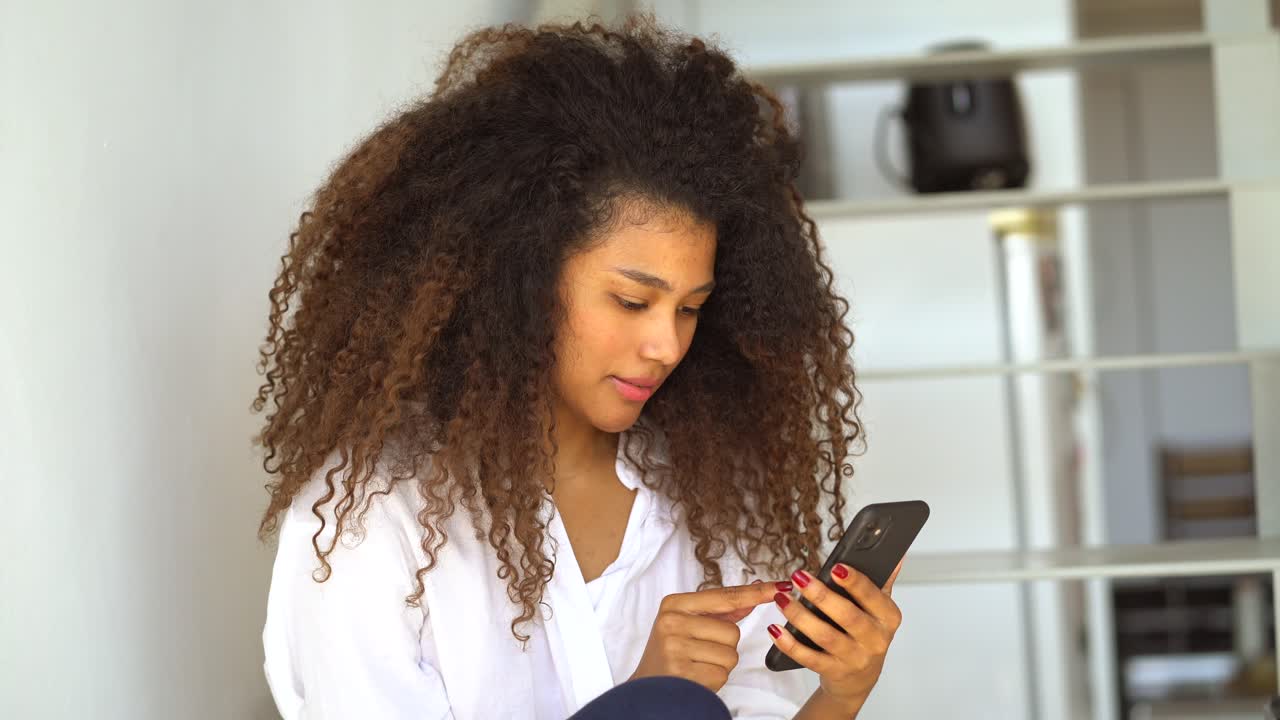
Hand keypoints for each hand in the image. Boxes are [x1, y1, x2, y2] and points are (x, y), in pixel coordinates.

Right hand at [630, 580, 790, 691]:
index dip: (755, 593)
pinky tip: (695, 677)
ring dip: (720, 664)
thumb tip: (754, 592)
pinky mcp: (682, 671)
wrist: (647, 690)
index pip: (725, 596)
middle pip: (732, 631)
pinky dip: (715, 679)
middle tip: (699, 653)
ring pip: (731, 653)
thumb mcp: (687, 625)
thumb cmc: (671, 655)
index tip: (780, 587)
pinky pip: (722, 673)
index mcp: (674, 604)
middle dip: (724, 646)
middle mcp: (672, 621)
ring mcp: (676, 646)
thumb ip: (719, 610)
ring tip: (697, 665)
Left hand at [766, 560, 904, 713]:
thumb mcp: (879, 610)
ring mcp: (854, 658)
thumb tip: (894, 556)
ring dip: (800, 616)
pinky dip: (790, 644)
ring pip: (825, 636)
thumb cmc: (866, 635)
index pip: (873, 596)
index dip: (855, 582)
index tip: (835, 567)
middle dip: (821, 595)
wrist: (859, 678)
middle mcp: (875, 639)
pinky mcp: (834, 672)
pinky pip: (809, 658)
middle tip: (799, 577)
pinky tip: (775, 629)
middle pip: (847, 616)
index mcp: (888, 618)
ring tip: (782, 599)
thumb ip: (882, 582)